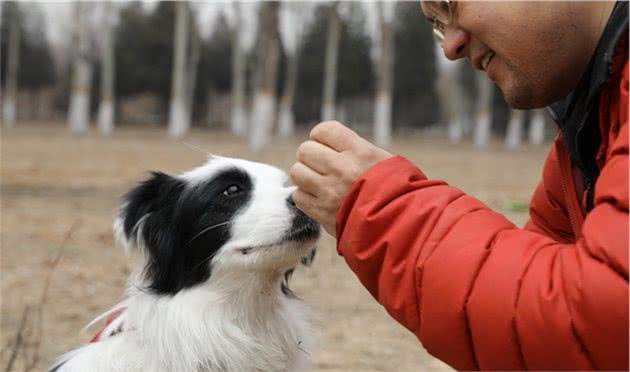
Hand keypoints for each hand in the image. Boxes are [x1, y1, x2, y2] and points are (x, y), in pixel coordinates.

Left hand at [290, 121, 392, 236]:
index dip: (321, 136)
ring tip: (318, 182)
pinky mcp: (322, 212)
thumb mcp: (384, 160)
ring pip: (297, 172)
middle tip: (321, 165)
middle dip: (311, 157)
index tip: (326, 146)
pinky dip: (305, 196)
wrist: (401, 225)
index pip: (324, 130)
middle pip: (305, 150)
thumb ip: (355, 150)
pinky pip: (299, 196)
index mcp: (359, 152)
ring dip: (305, 176)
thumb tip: (326, 146)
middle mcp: (341, 168)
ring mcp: (329, 191)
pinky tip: (319, 198)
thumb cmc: (396, 191)